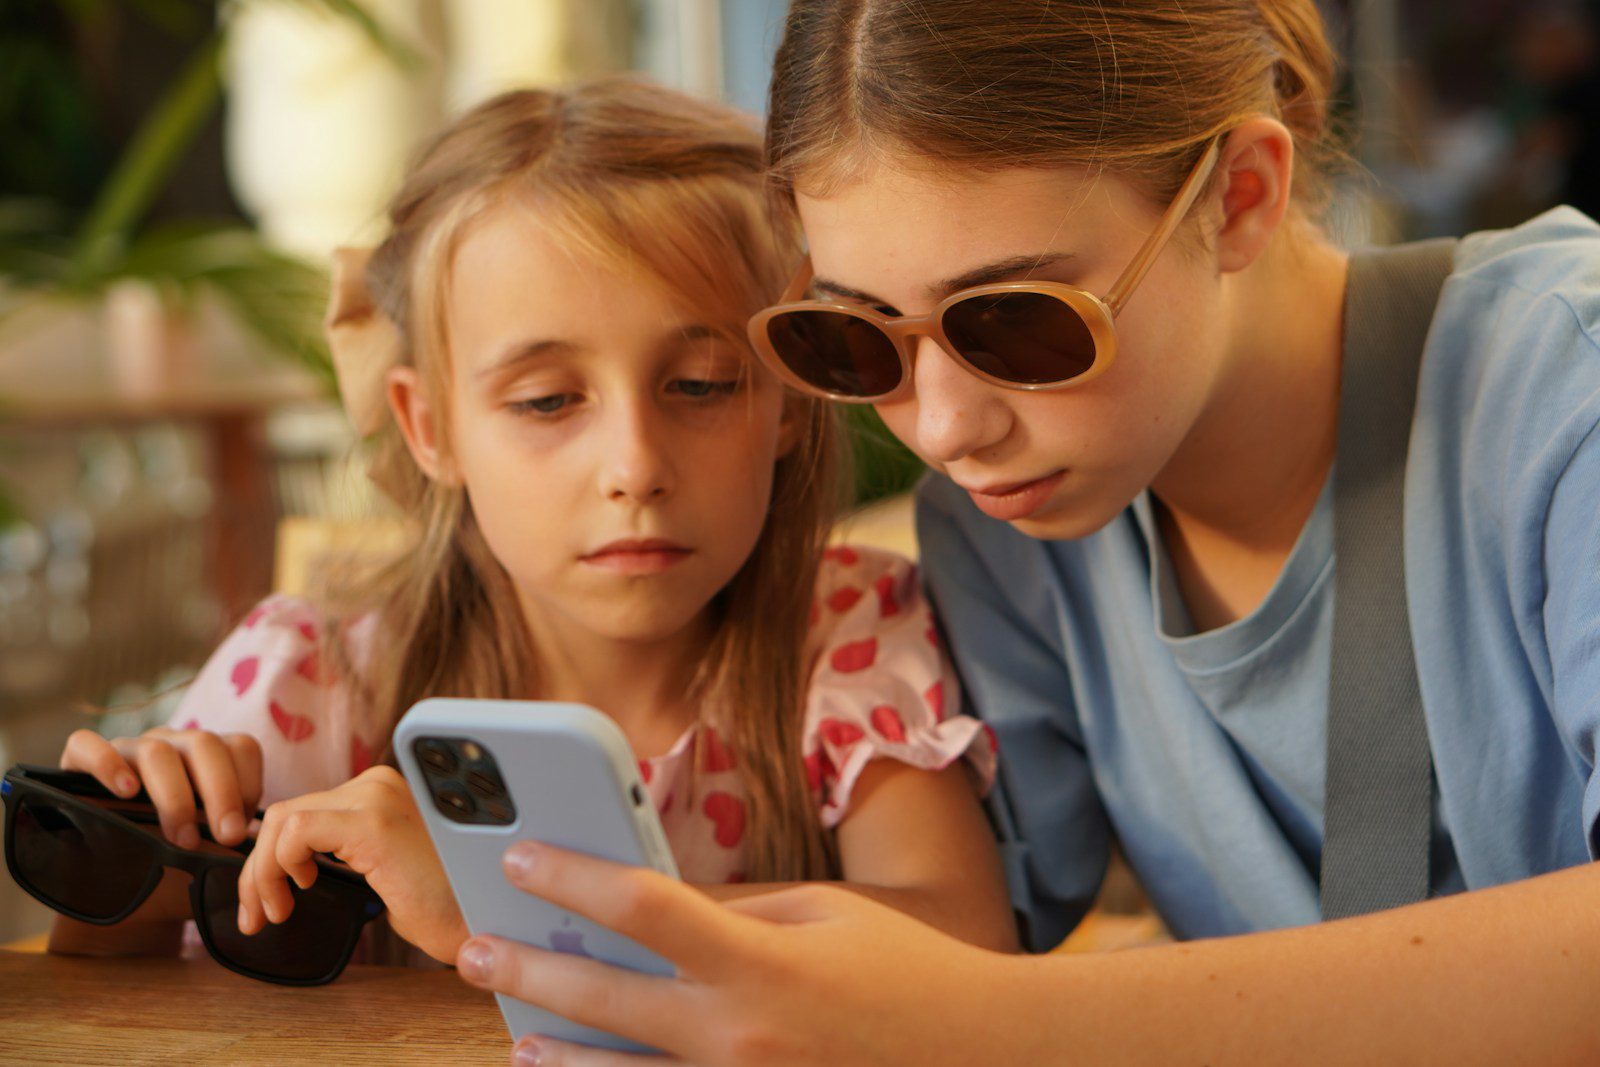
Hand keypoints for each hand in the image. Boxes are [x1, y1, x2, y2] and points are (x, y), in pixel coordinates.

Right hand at [59, 726, 261, 849]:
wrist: (125, 893)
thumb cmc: (177, 867)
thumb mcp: (213, 852)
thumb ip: (236, 840)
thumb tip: (260, 841)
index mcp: (210, 760)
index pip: (241, 747)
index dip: (250, 783)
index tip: (244, 829)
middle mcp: (172, 746)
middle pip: (204, 744)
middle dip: (221, 791)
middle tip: (227, 837)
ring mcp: (127, 750)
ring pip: (155, 749)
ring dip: (174, 795)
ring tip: (182, 838)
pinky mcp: (77, 763)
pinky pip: (87, 744)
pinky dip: (106, 763)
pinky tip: (125, 792)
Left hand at [237, 766, 466, 962]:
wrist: (482, 924)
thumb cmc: (442, 907)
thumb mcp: (383, 870)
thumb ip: (346, 853)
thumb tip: (291, 863)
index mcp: (385, 790)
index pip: (306, 810)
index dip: (273, 856)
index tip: (270, 898)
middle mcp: (381, 783)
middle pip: (287, 812)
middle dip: (259, 867)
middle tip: (259, 913)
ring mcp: (378, 798)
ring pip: (282, 820)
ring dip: (262, 872)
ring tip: (272, 912)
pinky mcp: (372, 823)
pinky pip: (295, 832)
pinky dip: (275, 867)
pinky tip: (292, 895)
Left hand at [453, 842, 1011, 1065]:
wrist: (978, 1055)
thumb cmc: (902, 973)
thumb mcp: (822, 915)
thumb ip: (734, 909)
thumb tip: (653, 901)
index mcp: (760, 963)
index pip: (643, 907)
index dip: (573, 877)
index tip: (523, 856)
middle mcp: (738, 1036)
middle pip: (605, 1001)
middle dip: (528, 969)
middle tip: (474, 949)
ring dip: (557, 1054)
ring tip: (519, 1035)